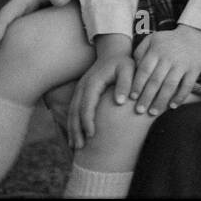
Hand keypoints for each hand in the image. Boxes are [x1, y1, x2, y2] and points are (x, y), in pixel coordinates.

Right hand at [67, 34, 133, 149]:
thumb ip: (126, 83)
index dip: (88, 120)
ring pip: (71, 113)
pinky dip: (73, 125)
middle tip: (80, 148)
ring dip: (72, 130)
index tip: (92, 134)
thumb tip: (120, 101)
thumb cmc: (123, 62)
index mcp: (93, 83)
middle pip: (75, 112)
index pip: (87, 104)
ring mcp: (80, 90)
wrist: (113, 52)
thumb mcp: (128, 68)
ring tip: (75, 148)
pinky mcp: (81, 94)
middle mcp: (83, 88)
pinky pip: (74, 112)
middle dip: (76, 130)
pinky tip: (76, 137)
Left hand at [129, 25, 200, 116]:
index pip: (144, 70)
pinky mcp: (195, 69)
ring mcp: (183, 63)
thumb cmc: (168, 41)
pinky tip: (172, 106)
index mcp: (156, 50)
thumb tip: (131, 69)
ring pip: (170, 85)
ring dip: (161, 101)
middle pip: (155, 80)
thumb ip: (140, 52)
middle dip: (146, 97)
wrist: (195, 35)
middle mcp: (169, 57)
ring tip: (153, 112)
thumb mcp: (152, 39)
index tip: (132, 98)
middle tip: (138, 111)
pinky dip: (179, 97)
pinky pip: (187, 86)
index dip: (138, 85)